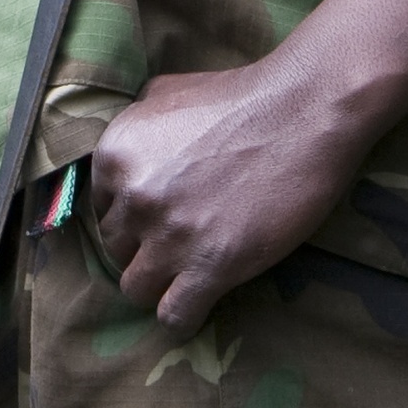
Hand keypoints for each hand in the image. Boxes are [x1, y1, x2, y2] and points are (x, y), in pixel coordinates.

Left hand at [89, 59, 364, 336]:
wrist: (304, 110)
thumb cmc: (242, 94)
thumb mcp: (167, 91)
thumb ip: (137, 123)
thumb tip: (129, 152)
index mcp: (116, 154)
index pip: (103, 210)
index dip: (134, 216)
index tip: (162, 215)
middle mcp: (134, 197)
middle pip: (117, 251)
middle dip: (146, 248)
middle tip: (184, 239)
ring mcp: (170, 235)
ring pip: (136, 290)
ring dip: (162, 284)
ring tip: (191, 272)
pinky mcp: (210, 266)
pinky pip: (174, 317)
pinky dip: (185, 315)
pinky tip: (203, 299)